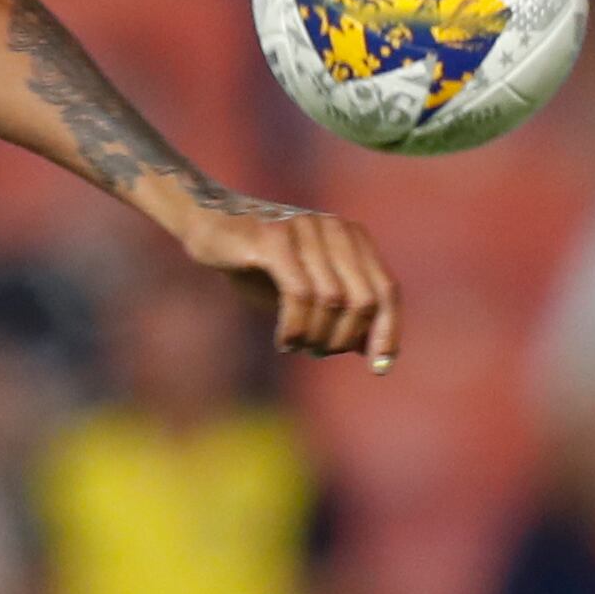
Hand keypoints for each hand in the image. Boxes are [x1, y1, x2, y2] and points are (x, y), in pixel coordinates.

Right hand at [175, 200, 400, 370]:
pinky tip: (284, 340)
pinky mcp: (274, 238)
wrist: (206, 225)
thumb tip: (370, 351)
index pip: (387, 291)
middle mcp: (336, 229)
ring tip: (296, 347)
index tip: (379, 368)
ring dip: (316, 336)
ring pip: (333, 300)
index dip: (388, 332)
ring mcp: (306, 230)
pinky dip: (295, 326)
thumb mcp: (303, 291)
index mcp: (352, 238)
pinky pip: (299, 293)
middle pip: (365, 300)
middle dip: (344, 339)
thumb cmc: (257, 264)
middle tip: (318, 353)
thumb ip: (337, 311)